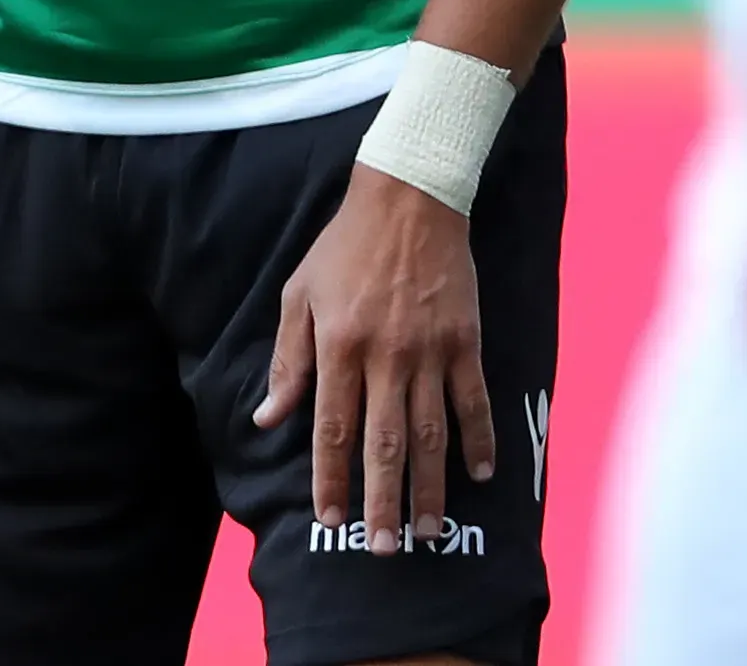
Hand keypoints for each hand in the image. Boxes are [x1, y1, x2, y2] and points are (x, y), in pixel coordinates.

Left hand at [252, 165, 495, 553]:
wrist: (408, 199)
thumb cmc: (343, 248)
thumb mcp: (299, 295)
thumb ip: (288, 360)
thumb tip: (267, 417)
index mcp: (338, 345)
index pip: (330, 427)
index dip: (329, 478)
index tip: (329, 519)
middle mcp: (384, 356)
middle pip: (383, 443)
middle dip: (381, 500)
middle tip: (381, 547)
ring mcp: (430, 351)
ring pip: (431, 433)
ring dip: (429, 486)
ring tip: (426, 530)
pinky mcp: (466, 341)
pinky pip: (474, 401)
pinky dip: (479, 440)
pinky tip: (478, 476)